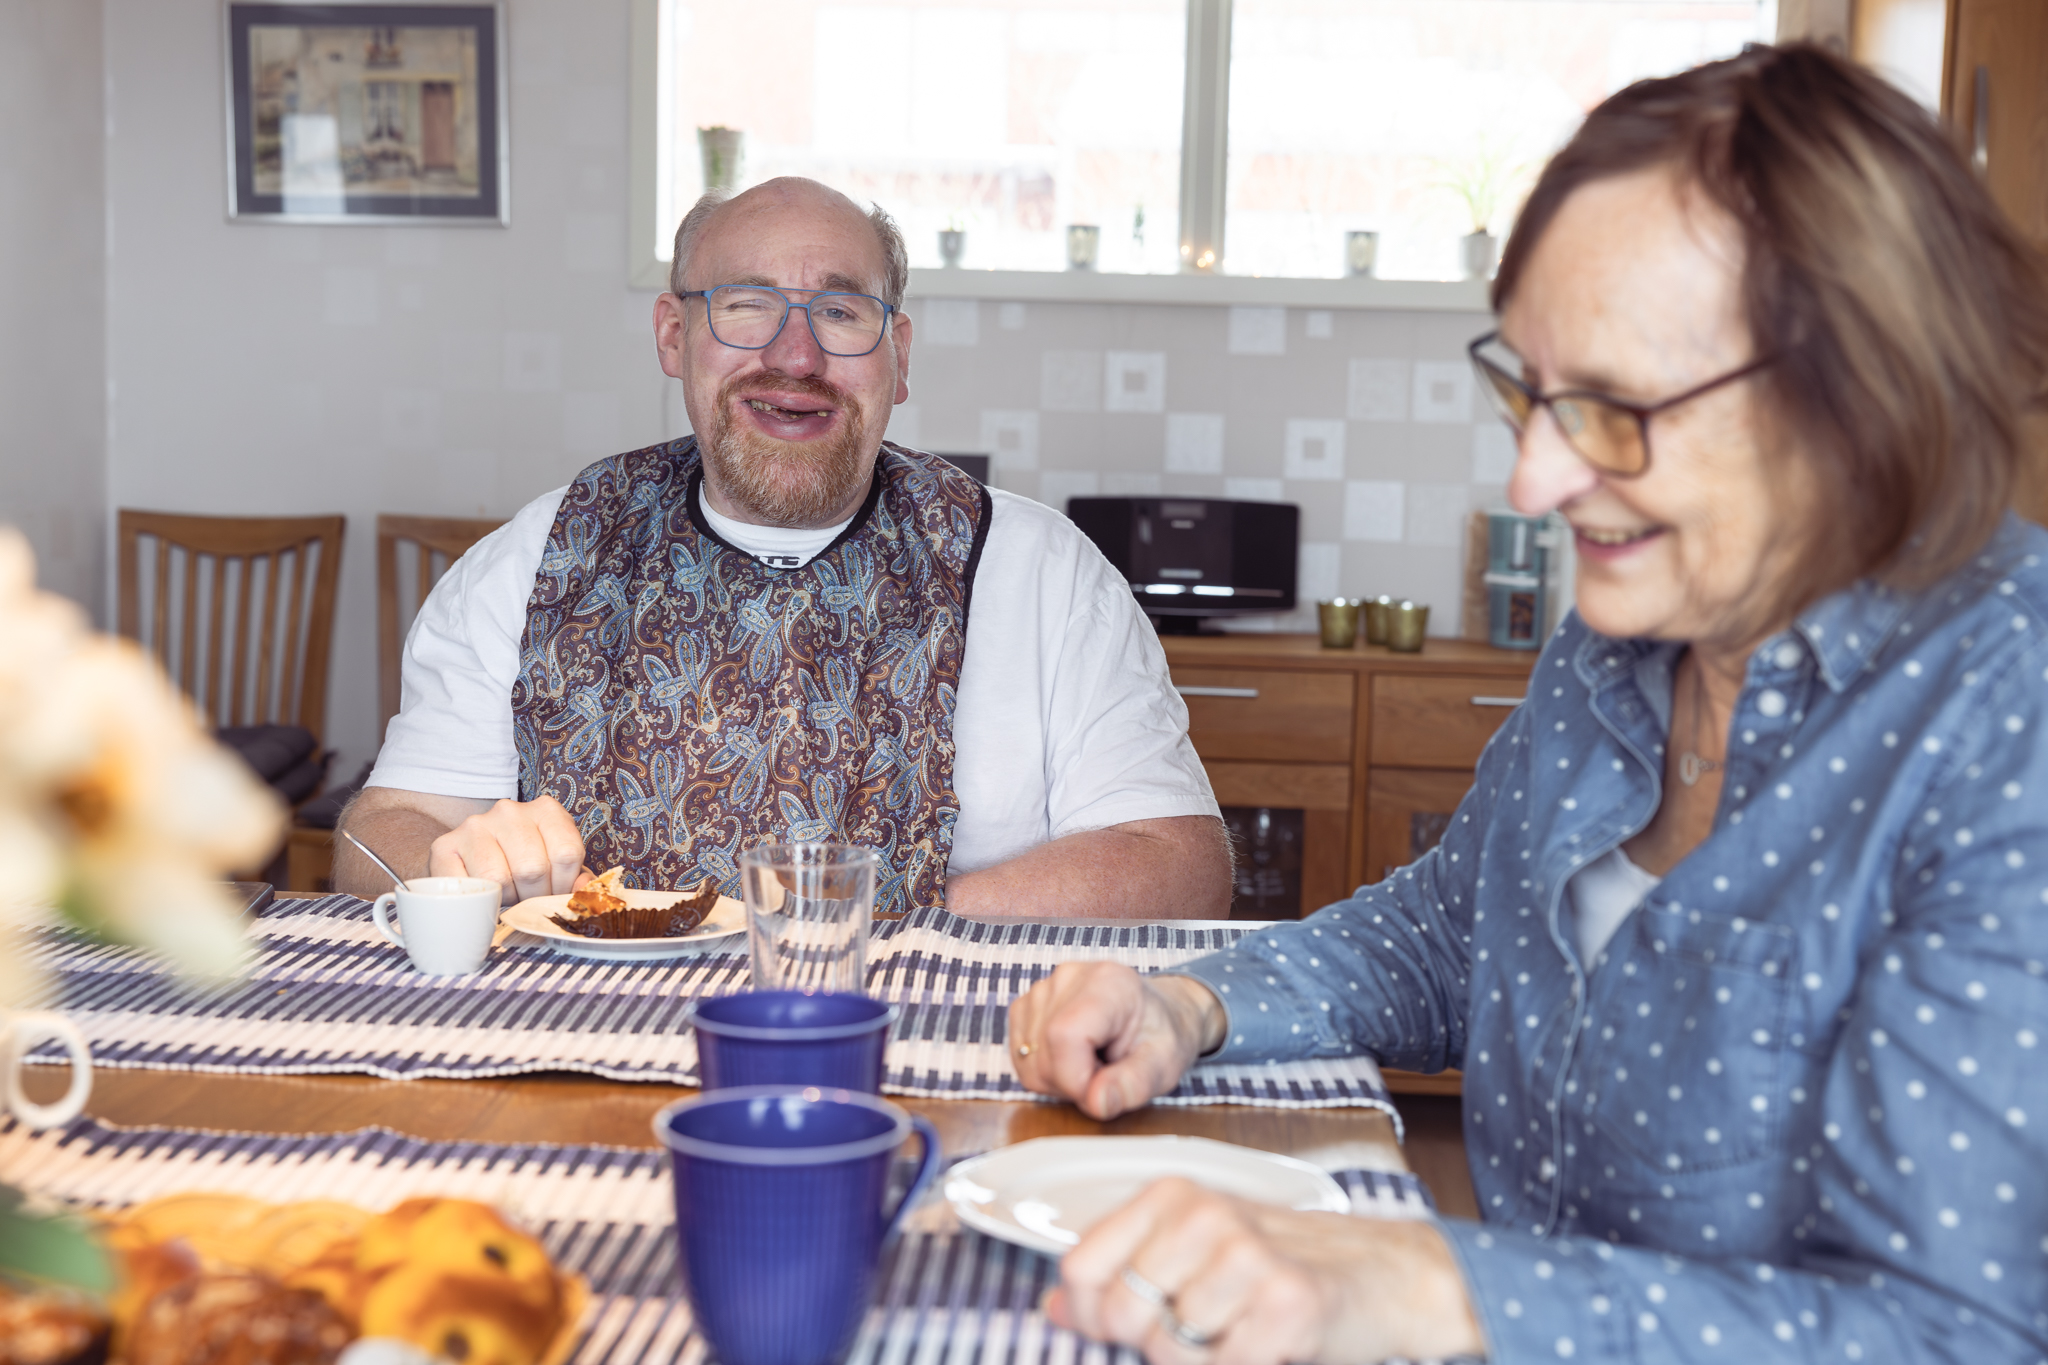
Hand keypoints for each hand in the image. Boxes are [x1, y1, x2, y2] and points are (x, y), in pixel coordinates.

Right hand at [427, 795, 589, 904]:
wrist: (466, 860)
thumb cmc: (518, 864)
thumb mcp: (554, 865)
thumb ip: (574, 877)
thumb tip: (584, 889)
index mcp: (545, 810)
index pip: (567, 853)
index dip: (563, 884)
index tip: (554, 891)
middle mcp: (509, 811)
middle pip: (533, 868)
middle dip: (534, 895)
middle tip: (528, 899)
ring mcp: (475, 825)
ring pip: (501, 878)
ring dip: (507, 899)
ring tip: (506, 895)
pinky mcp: (445, 846)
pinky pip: (470, 884)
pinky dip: (479, 900)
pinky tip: (484, 894)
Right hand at [1008, 963, 1225, 1118]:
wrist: (1158, 1014)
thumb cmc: (1161, 1035)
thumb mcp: (1164, 1064)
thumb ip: (1134, 1084)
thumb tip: (1097, 1102)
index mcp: (1108, 984)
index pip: (1064, 1036)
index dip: (1077, 1080)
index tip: (1105, 1091)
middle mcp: (1069, 978)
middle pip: (1043, 1055)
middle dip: (1072, 1084)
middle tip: (1107, 1075)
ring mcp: (1043, 988)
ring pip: (1027, 1061)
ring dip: (1059, 1079)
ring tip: (1094, 1064)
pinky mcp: (1028, 1005)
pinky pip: (1020, 1056)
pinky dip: (1045, 1070)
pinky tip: (1074, 1059)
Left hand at [1049, 1178, 1486, 1364]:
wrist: (1383, 1275)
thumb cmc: (1279, 1269)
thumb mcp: (1192, 1257)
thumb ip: (1121, 1277)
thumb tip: (1052, 1308)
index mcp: (1170, 1197)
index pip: (1080, 1268)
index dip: (1091, 1314)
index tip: (1127, 1324)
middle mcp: (1203, 1214)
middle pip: (1121, 1315)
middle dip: (1154, 1344)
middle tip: (1205, 1330)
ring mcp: (1246, 1254)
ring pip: (1169, 1352)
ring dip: (1204, 1362)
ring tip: (1242, 1334)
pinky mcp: (1286, 1301)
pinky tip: (1272, 1346)